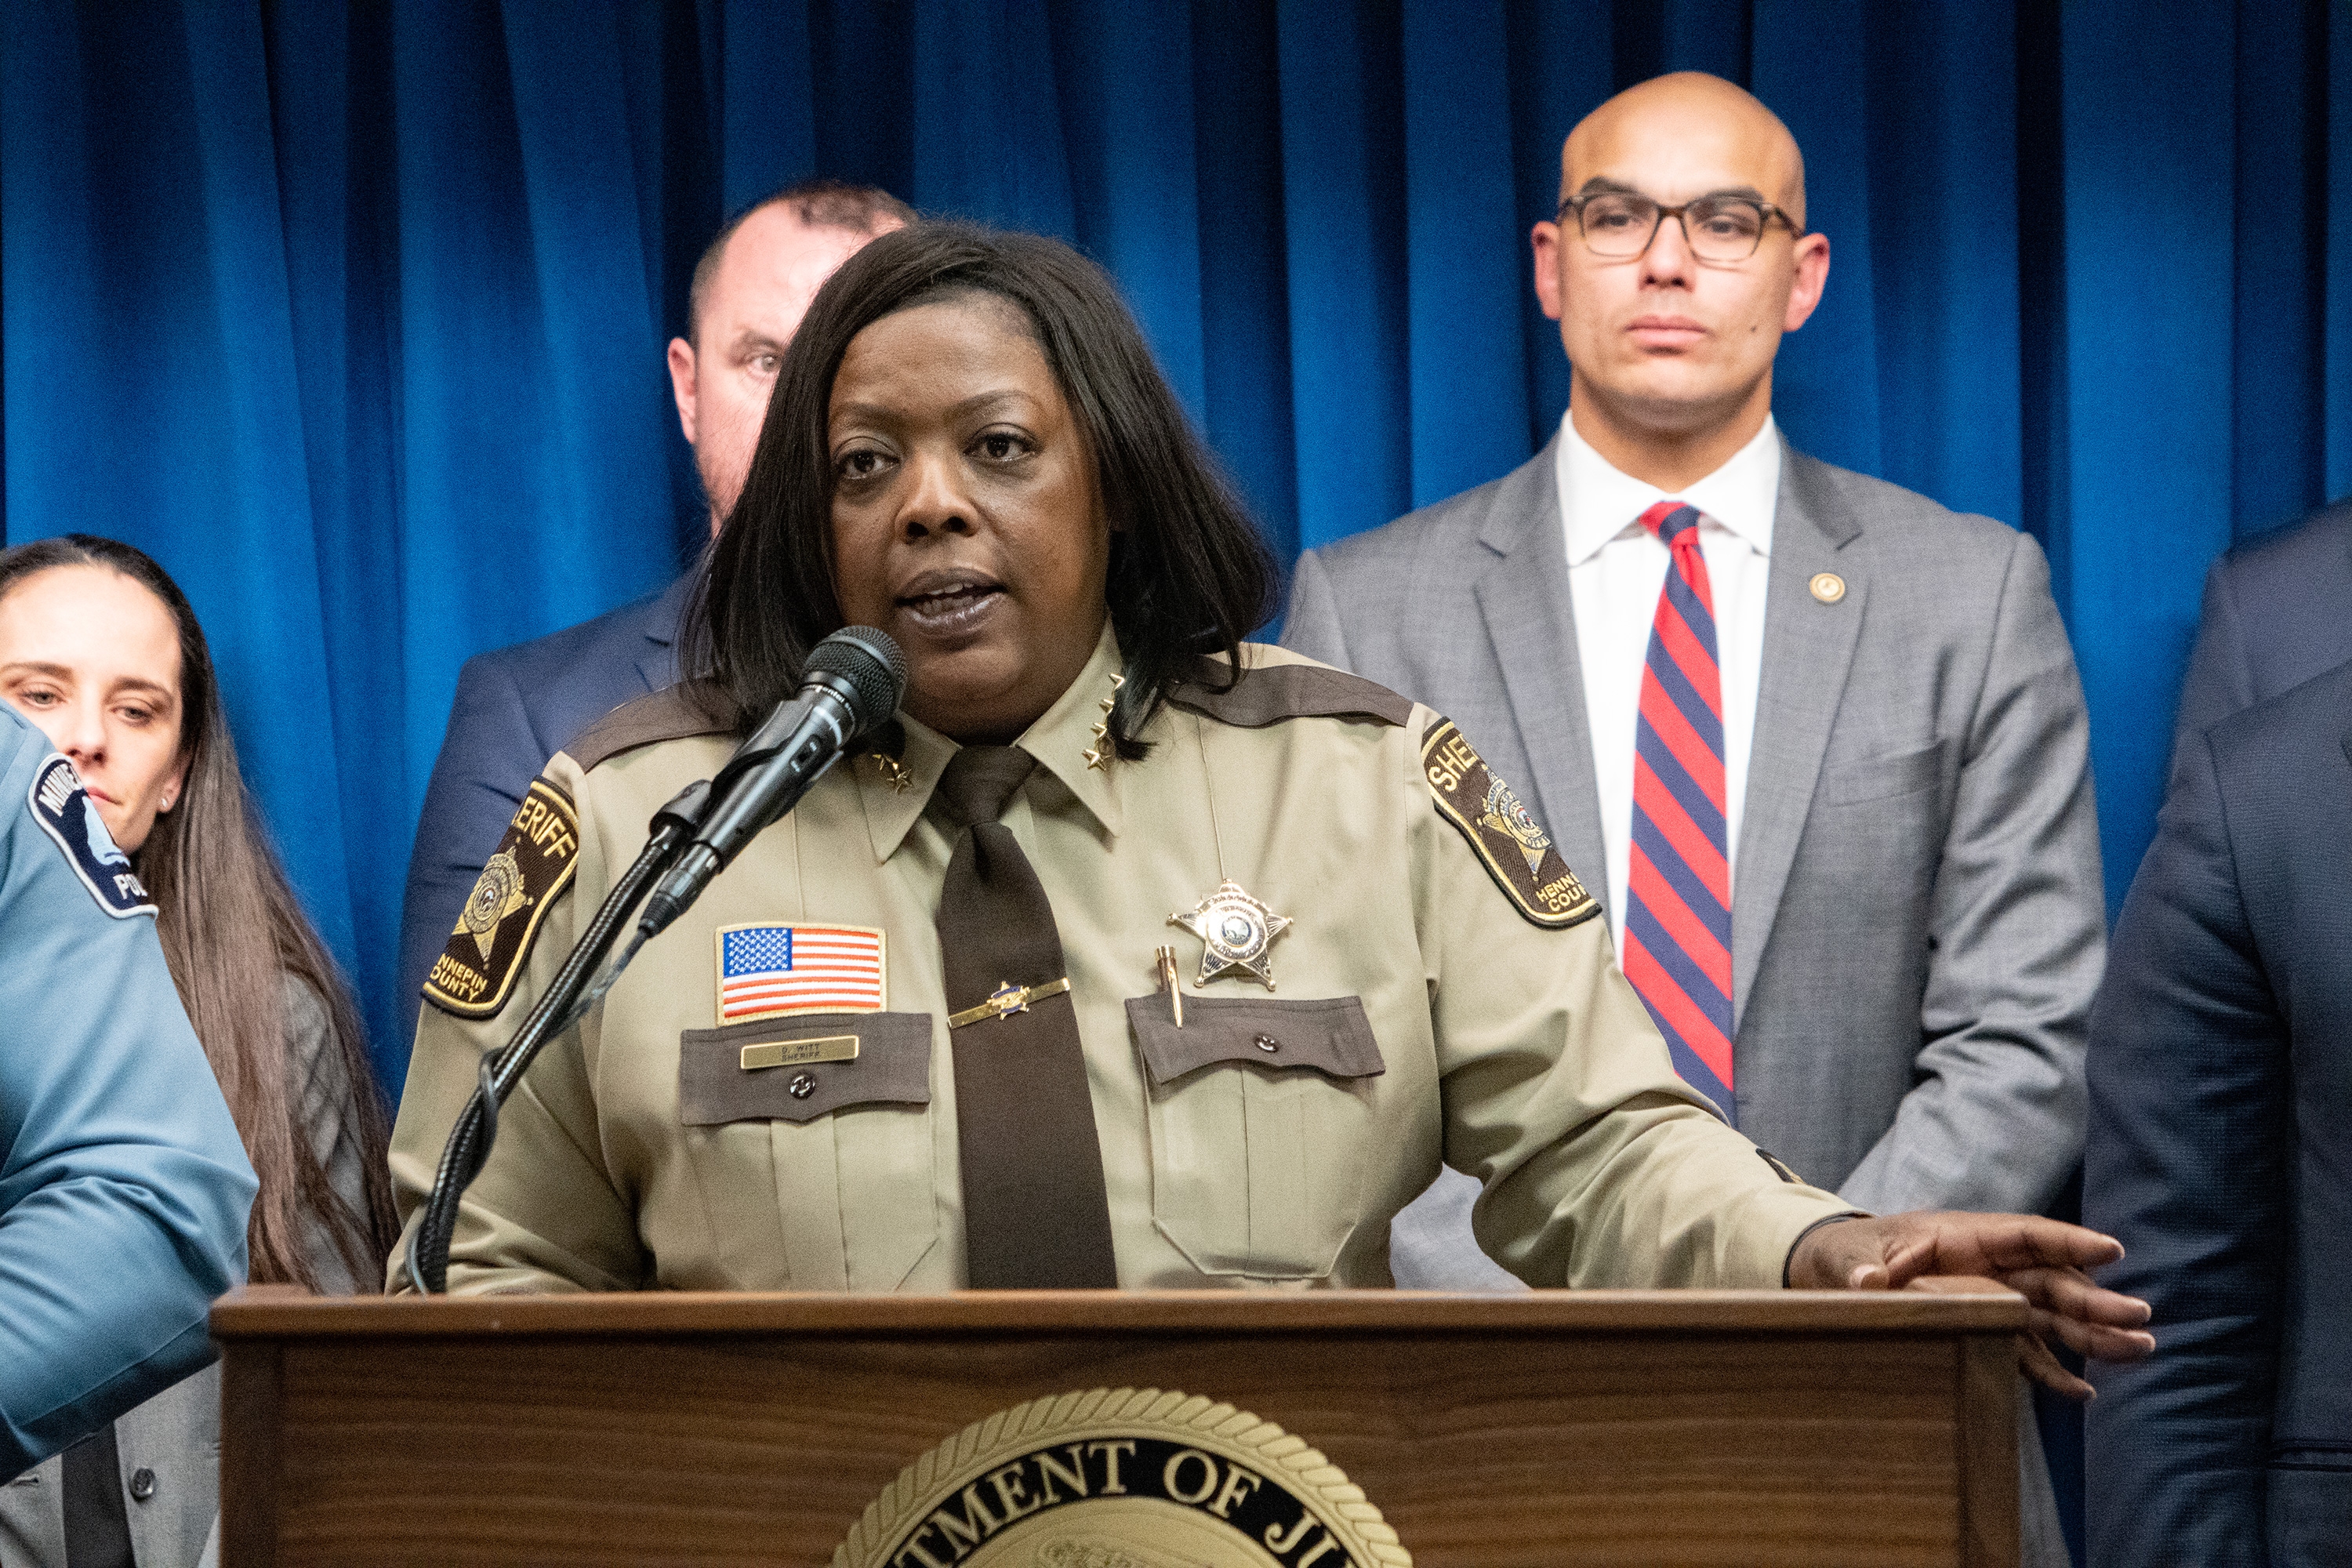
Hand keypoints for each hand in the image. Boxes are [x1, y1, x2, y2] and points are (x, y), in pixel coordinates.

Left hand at [1788, 1212, 2154, 1399]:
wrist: (1839, 1273)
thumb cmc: (1847, 1254)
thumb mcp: (1848, 1258)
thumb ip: (1862, 1268)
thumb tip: (1869, 1283)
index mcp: (1963, 1239)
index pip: (2027, 1235)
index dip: (2069, 1241)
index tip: (2112, 1249)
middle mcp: (1988, 1269)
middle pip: (2052, 1280)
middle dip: (2096, 1298)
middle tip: (2141, 1318)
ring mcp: (1991, 1300)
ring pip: (2052, 1317)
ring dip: (2094, 1334)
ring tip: (2140, 1350)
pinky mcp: (1984, 1330)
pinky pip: (2026, 1352)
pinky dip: (2053, 1372)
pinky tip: (2084, 1394)